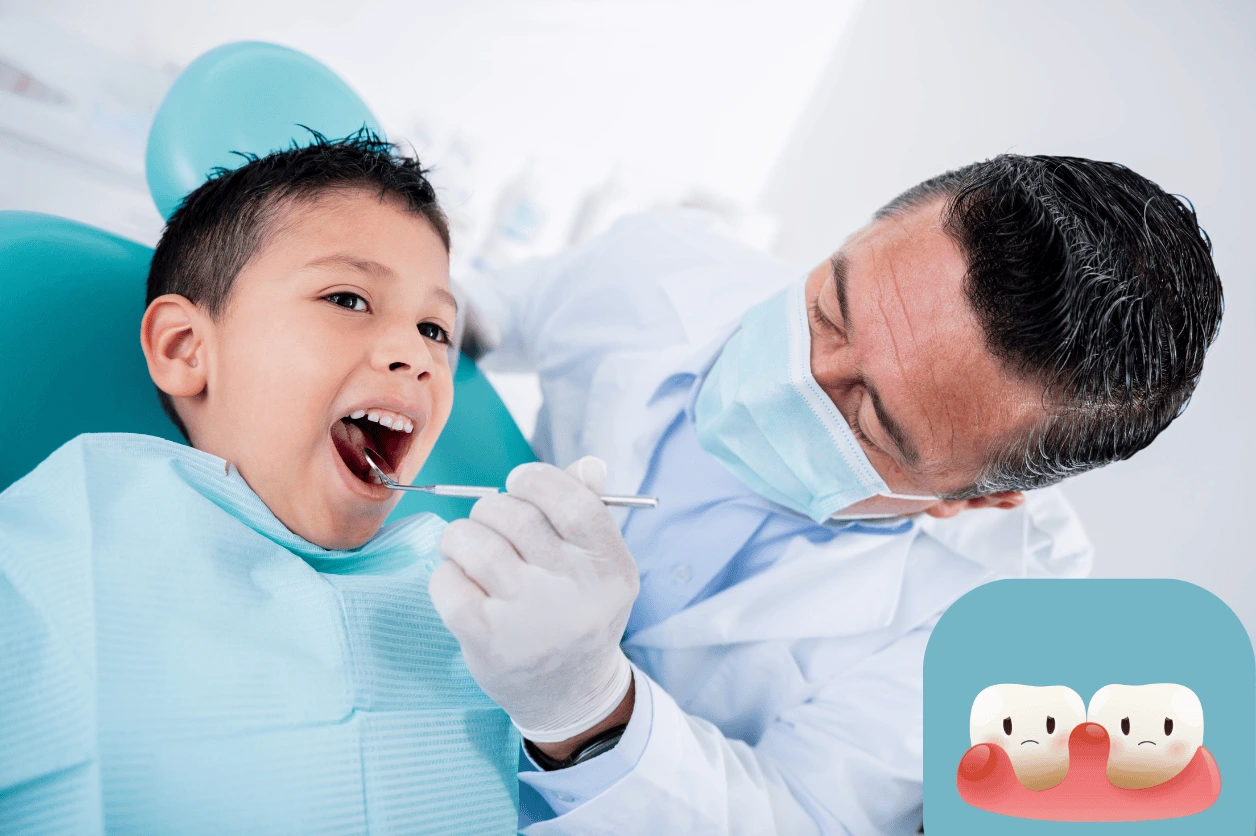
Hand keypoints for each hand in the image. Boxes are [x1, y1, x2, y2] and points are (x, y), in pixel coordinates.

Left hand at [430, 456, 638, 742]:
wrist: (568, 694)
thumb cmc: (577, 612)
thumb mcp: (598, 567)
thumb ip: (590, 511)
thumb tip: (589, 464)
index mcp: (610, 568)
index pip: (573, 502)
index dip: (537, 480)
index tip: (518, 483)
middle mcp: (575, 592)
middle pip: (514, 515)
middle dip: (490, 508)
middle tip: (490, 524)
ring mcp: (529, 617)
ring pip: (473, 541)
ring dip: (460, 536)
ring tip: (468, 550)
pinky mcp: (487, 639)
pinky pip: (447, 580)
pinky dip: (446, 574)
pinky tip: (461, 585)